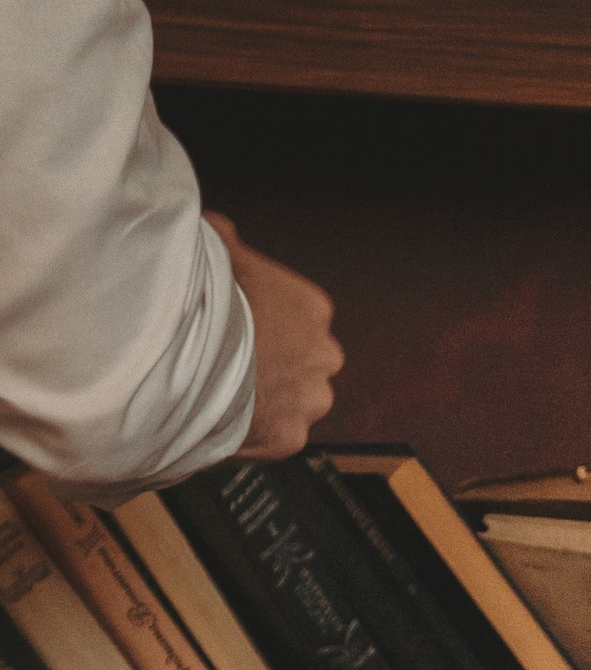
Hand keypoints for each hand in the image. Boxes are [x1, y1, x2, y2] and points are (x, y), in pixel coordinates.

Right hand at [211, 217, 344, 459]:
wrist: (187, 347)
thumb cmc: (202, 295)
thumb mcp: (216, 250)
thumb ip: (227, 243)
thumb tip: (220, 230)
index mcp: (312, 308)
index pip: (299, 321)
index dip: (267, 328)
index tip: (242, 334)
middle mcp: (323, 356)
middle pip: (303, 366)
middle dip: (273, 369)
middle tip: (230, 368)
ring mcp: (309, 400)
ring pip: (291, 406)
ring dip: (265, 404)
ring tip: (222, 397)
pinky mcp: (288, 438)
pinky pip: (269, 439)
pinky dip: (247, 434)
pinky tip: (218, 420)